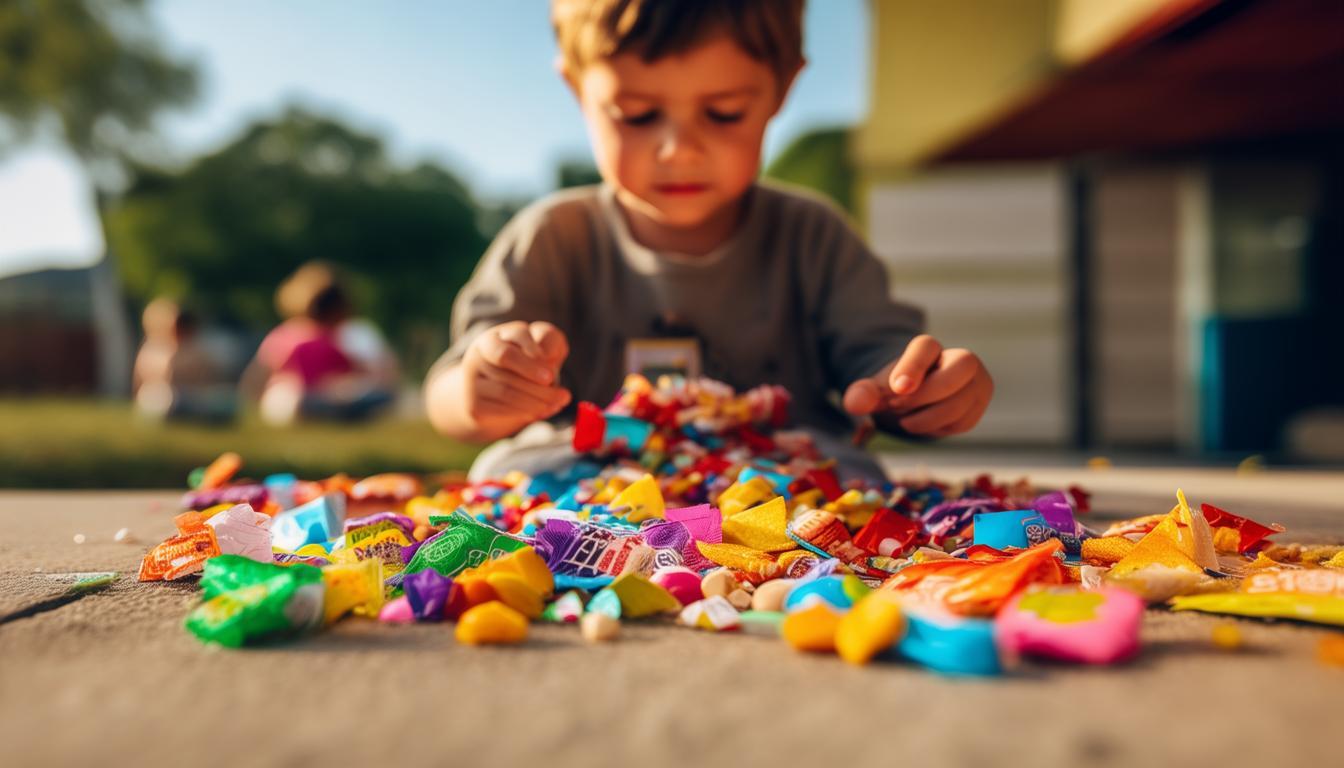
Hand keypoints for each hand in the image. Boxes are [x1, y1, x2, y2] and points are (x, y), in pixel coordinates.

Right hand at [461, 321, 570, 436]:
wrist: (498, 399)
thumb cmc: (527, 367)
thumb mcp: (543, 349)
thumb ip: (549, 342)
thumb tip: (547, 355)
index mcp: (497, 336)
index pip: (516, 335)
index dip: (535, 350)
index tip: (551, 371)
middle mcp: (479, 353)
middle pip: (507, 358)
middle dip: (536, 376)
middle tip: (563, 394)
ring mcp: (472, 378)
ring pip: (506, 388)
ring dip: (537, 400)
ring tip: (557, 404)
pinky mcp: (473, 403)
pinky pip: (502, 408)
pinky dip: (526, 412)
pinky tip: (541, 411)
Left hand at [842, 334, 992, 437]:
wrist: (914, 403)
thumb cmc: (894, 392)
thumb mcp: (874, 392)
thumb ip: (863, 394)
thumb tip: (854, 404)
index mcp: (929, 347)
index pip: (926, 348)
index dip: (912, 367)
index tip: (896, 389)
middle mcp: (961, 359)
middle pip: (956, 372)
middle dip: (925, 396)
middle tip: (897, 408)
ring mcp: (976, 382)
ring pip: (957, 405)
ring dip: (926, 419)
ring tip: (906, 418)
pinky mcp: (979, 406)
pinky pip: (961, 423)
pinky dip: (938, 429)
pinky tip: (926, 422)